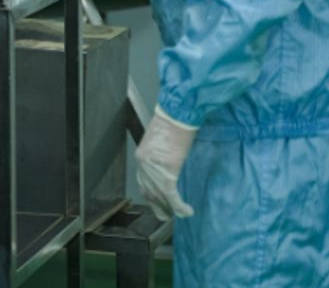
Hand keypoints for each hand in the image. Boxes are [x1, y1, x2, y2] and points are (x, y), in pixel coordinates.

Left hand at [135, 105, 196, 220]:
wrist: (178, 113)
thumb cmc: (174, 122)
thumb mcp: (163, 141)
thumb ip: (162, 156)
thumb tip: (169, 165)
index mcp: (142, 157)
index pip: (143, 183)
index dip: (152, 196)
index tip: (159, 204)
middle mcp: (144, 164)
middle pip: (149, 193)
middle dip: (159, 207)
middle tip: (168, 215)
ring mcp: (154, 169)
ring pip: (160, 198)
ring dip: (170, 209)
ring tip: (179, 214)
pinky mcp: (167, 171)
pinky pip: (171, 196)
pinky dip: (179, 207)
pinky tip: (187, 211)